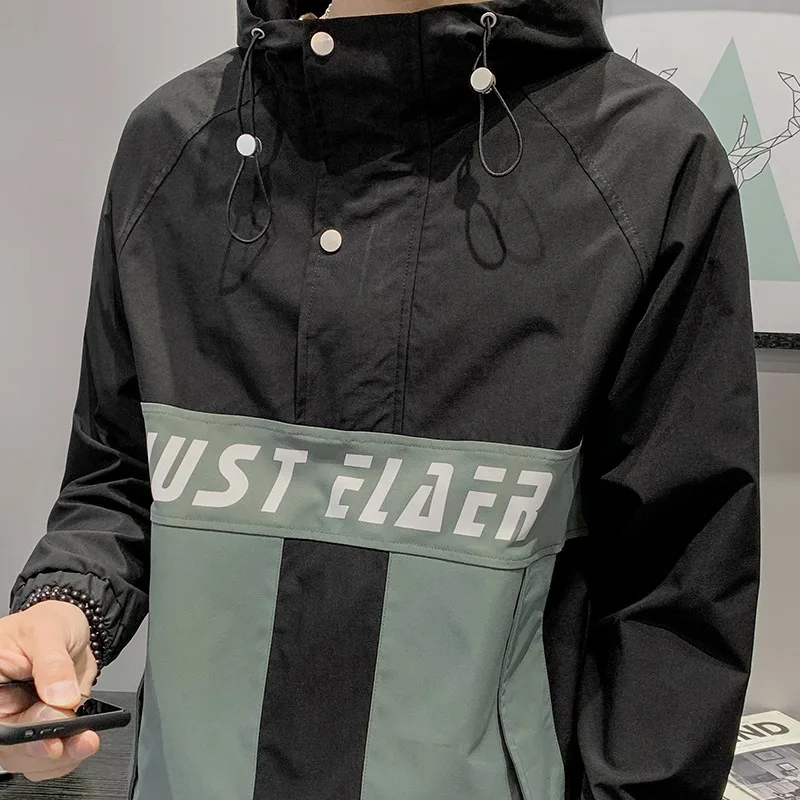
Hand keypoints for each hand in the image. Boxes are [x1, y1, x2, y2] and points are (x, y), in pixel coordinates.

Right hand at [0, 601, 100, 780]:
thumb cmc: (49, 624)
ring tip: (86, 741)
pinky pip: (47, 757)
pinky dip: (67, 756)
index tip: (47, 739)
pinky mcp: (41, 728)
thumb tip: (61, 696)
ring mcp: (19, 720)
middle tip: (78, 739)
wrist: (70, 628)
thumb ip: (53, 665)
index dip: (17, 735)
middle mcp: (1, 708)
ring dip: (60, 757)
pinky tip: (82, 743)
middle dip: (45, 749)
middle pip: (10, 745)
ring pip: (28, 758)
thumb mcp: (49, 632)